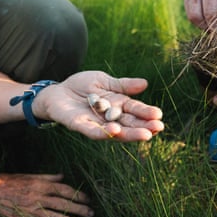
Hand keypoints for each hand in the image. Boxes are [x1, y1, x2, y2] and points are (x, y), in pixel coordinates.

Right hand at [0, 173, 92, 216]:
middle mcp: (39, 197)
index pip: (65, 190)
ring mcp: (32, 210)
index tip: (88, 199)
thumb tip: (62, 176)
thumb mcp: (29, 175)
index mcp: (41, 185)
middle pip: (64, 204)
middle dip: (80, 209)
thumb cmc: (9, 182)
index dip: (78, 195)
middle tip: (91, 213)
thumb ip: (47, 176)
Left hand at [33, 71, 163, 141]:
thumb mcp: (104, 81)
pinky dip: (102, 131)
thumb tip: (145, 83)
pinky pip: (91, 130)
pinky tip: (114, 131)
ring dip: (129, 134)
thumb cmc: (83, 86)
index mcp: (118, 105)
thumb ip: (123, 85)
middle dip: (143, 127)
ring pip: (114, 131)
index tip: (159, 115)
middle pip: (129, 124)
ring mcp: (95, 123)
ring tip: (144, 135)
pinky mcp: (79, 124)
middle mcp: (110, 117)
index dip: (147, 113)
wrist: (57, 91)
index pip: (135, 110)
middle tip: (158, 128)